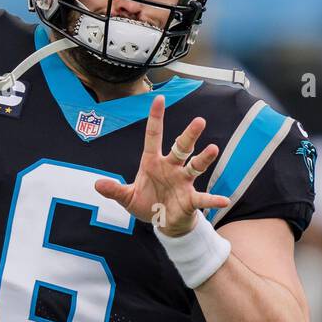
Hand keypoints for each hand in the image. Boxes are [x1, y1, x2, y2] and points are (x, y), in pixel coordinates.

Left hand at [94, 93, 228, 235]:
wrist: (163, 222)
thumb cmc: (147, 204)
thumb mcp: (127, 197)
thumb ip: (114, 190)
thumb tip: (97, 184)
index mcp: (153, 163)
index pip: (154, 136)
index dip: (156, 118)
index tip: (159, 99)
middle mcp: (171, 167)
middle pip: (181, 147)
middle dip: (189, 135)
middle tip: (199, 121)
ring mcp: (183, 182)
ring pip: (195, 166)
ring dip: (204, 158)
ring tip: (213, 149)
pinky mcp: (190, 199)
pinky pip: (203, 198)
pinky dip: (213, 199)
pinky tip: (224, 200)